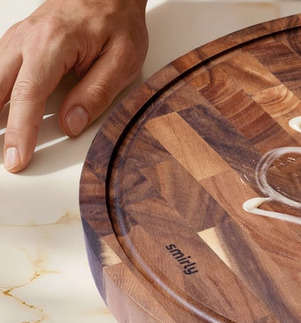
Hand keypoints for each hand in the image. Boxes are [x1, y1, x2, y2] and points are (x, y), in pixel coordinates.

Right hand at [1, 0, 147, 172]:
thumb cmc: (118, 20)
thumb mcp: (124, 59)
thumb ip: (96, 92)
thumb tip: (71, 123)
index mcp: (52, 44)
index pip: (28, 96)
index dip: (20, 131)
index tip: (16, 158)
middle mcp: (26, 39)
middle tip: (4, 158)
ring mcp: (17, 38)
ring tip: (1, 140)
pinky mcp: (17, 42)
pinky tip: (1, 113)